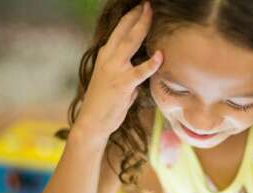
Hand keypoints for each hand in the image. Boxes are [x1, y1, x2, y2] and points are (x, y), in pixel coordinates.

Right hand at [74, 2, 161, 138]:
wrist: (93, 121)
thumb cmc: (106, 102)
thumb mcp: (115, 80)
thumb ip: (129, 71)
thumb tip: (143, 67)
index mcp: (106, 55)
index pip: (119, 31)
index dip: (131, 18)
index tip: (141, 7)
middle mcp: (108, 58)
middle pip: (125, 31)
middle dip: (137, 15)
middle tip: (147, 4)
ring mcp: (115, 70)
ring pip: (130, 43)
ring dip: (142, 27)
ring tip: (151, 14)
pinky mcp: (122, 84)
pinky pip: (139, 72)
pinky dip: (150, 64)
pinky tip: (159, 56)